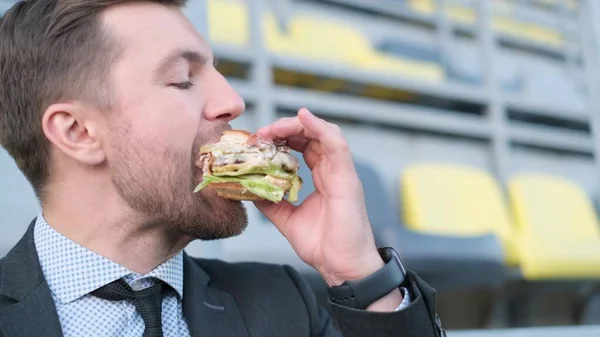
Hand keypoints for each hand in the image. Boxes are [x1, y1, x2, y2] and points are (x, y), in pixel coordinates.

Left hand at [255, 108, 401, 310]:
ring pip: (324, 133)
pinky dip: (319, 127)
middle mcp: (333, 171)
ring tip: (275, 128)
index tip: (260, 140)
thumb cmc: (324, 246)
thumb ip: (271, 202)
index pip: (304, 146)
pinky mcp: (347, 177)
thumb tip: (250, 191)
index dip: (283, 138)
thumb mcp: (287, 219)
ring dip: (298, 125)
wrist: (341, 266)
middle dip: (286, 129)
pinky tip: (303, 117)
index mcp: (323, 177)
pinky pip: (336, 144)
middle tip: (262, 133)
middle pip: (312, 135)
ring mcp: (342, 172)